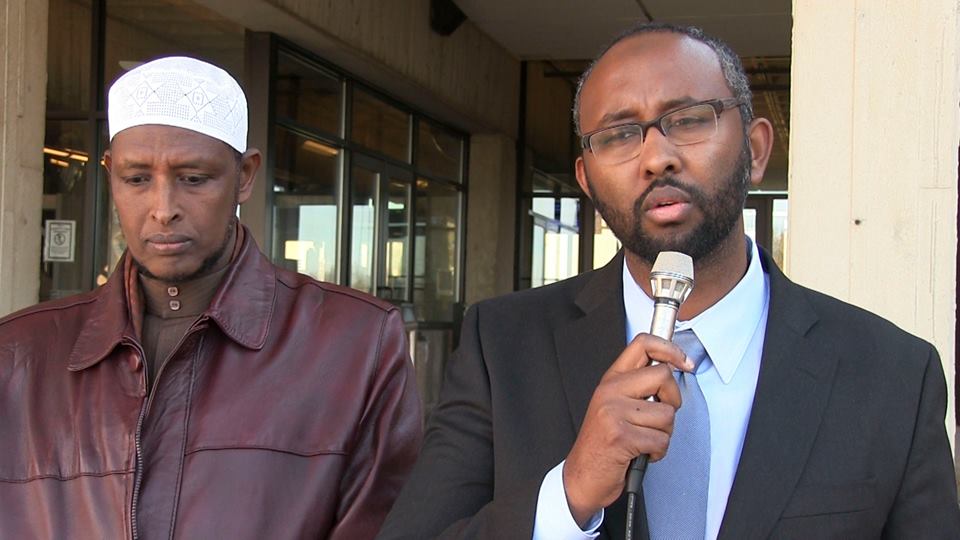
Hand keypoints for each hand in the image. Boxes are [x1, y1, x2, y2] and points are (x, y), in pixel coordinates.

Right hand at [561, 333, 693, 526]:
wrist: (583, 476)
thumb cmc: (603, 443)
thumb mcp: (615, 405)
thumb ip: (638, 386)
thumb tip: (672, 369)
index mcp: (611, 379)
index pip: (643, 344)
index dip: (670, 349)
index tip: (684, 362)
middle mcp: (610, 391)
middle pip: (663, 376)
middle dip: (672, 400)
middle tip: (659, 415)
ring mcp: (613, 412)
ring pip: (667, 414)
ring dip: (664, 433)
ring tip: (645, 438)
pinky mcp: (621, 436)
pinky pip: (661, 440)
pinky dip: (658, 452)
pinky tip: (642, 452)